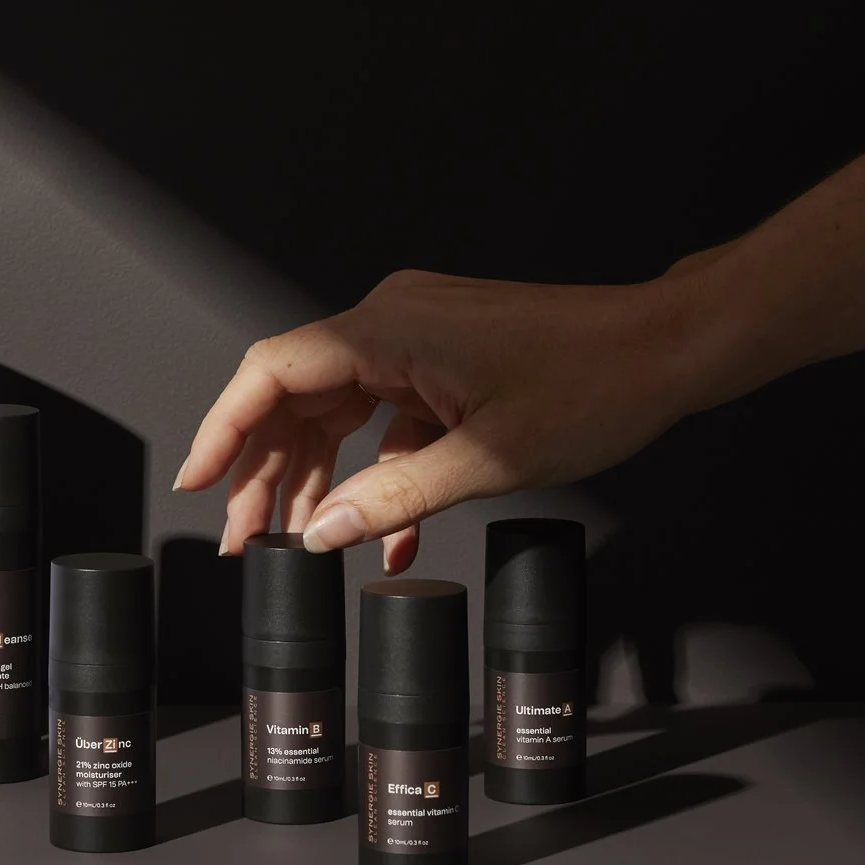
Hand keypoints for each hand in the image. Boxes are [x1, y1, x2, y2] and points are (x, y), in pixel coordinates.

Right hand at [173, 266, 722, 572]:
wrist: (668, 348)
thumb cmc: (595, 384)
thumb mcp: (488, 459)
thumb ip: (394, 497)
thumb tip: (321, 533)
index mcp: (388, 328)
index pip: (271, 374)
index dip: (223, 431)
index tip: (196, 484)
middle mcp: (392, 320)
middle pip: (296, 396)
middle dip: (265, 472)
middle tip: (242, 540)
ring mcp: (419, 338)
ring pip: (339, 409)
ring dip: (319, 478)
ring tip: (298, 543)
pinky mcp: (444, 359)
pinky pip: (388, 417)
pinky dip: (380, 471)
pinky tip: (386, 536)